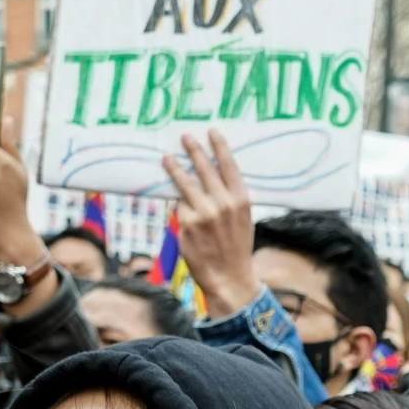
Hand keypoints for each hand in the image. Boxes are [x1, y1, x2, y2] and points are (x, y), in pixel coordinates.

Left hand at [163, 131, 258, 319]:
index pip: (229, 165)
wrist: (229, 277)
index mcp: (241, 199)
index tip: (211, 131)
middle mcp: (223, 203)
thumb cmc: (236, 247)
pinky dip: (177, 202)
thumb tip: (212, 177)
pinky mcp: (187, 223)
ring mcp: (204, 213)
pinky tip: (173, 197)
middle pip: (205, 169)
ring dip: (175, 168)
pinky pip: (179, 206)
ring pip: (186, 183)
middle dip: (194, 150)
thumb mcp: (242, 219)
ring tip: (166, 157)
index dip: (219, 146)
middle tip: (185, 136)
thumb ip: (230, 198)